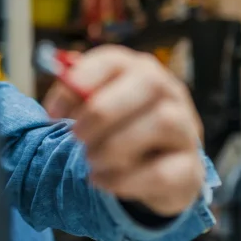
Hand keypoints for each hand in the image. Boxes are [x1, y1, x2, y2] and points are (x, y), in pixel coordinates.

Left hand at [43, 45, 204, 216]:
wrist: (162, 173)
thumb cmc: (123, 133)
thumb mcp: (99, 112)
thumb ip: (77, 101)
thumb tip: (53, 109)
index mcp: (140, 72)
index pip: (114, 60)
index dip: (80, 82)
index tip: (52, 113)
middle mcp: (170, 94)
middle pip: (148, 82)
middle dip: (103, 112)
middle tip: (76, 137)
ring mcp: (185, 130)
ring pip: (162, 122)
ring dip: (115, 146)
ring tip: (91, 160)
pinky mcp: (189, 169)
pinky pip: (163, 172)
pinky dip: (124, 180)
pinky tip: (101, 181)